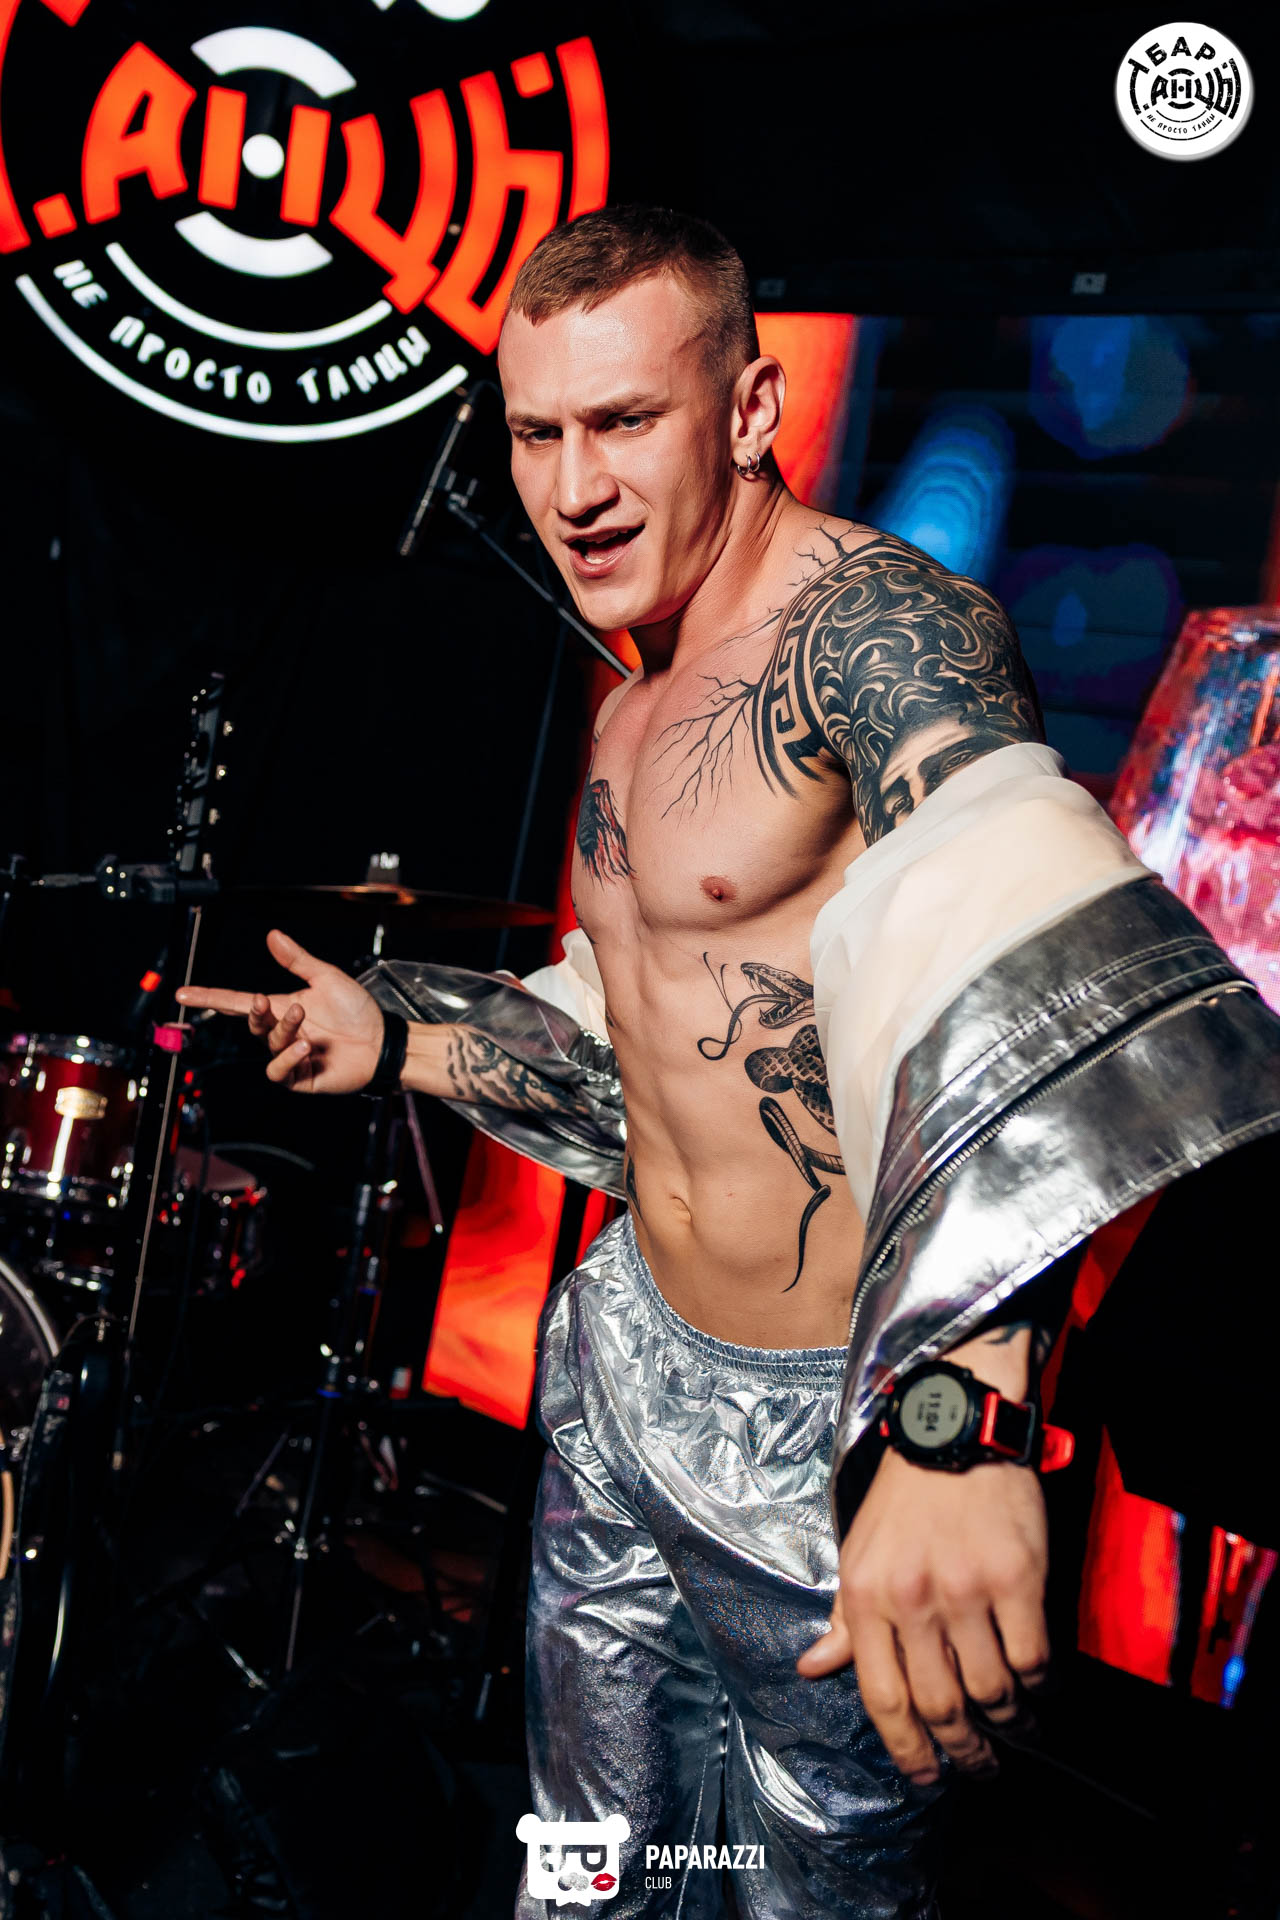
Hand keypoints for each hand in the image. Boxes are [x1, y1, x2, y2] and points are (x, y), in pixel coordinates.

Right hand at [176, 927, 384, 1093]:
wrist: (382, 1041)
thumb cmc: (357, 1011)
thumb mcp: (327, 978)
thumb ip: (298, 960)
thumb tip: (273, 935)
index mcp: (282, 1008)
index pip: (238, 1002)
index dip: (210, 998)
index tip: (182, 993)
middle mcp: (281, 1032)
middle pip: (251, 1023)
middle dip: (255, 1012)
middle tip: (266, 1000)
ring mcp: (289, 1056)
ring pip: (268, 1045)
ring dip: (282, 1030)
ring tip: (304, 1019)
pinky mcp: (299, 1077)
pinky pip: (279, 1071)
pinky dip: (288, 1058)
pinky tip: (306, 1048)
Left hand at [796, 1448, 1048, 1784]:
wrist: (955, 1431)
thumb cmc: (904, 1496)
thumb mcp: (859, 1552)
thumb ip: (845, 1618)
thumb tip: (814, 1668)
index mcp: (867, 1595)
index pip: (883, 1697)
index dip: (906, 1750)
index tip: (926, 1777)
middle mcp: (913, 1598)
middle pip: (940, 1706)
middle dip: (962, 1752)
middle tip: (979, 1767)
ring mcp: (966, 1589)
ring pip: (991, 1691)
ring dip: (1007, 1724)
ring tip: (1014, 1729)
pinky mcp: (1016, 1577)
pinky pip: (1032, 1658)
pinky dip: (1038, 1685)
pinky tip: (1039, 1688)